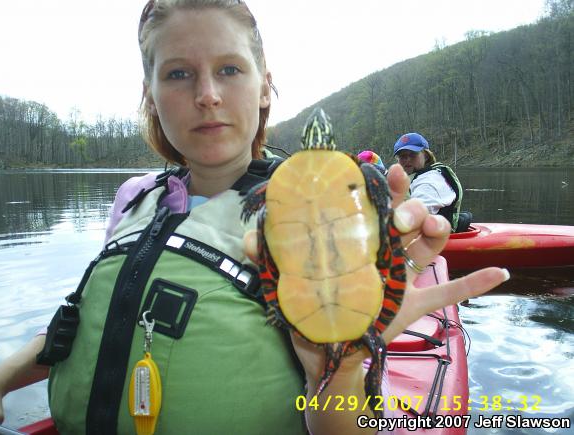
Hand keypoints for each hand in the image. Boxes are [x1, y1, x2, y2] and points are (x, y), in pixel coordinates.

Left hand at [244, 163, 508, 345]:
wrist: (327, 353)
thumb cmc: (311, 314)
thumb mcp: (287, 284)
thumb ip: (269, 259)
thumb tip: (248, 237)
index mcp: (357, 244)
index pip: (373, 208)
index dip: (382, 187)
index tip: (384, 167)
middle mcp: (384, 254)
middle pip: (405, 219)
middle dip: (409, 205)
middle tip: (401, 212)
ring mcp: (403, 279)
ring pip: (429, 245)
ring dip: (437, 229)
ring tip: (433, 226)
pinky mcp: (415, 306)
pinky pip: (451, 293)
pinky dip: (476, 284)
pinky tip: (499, 274)